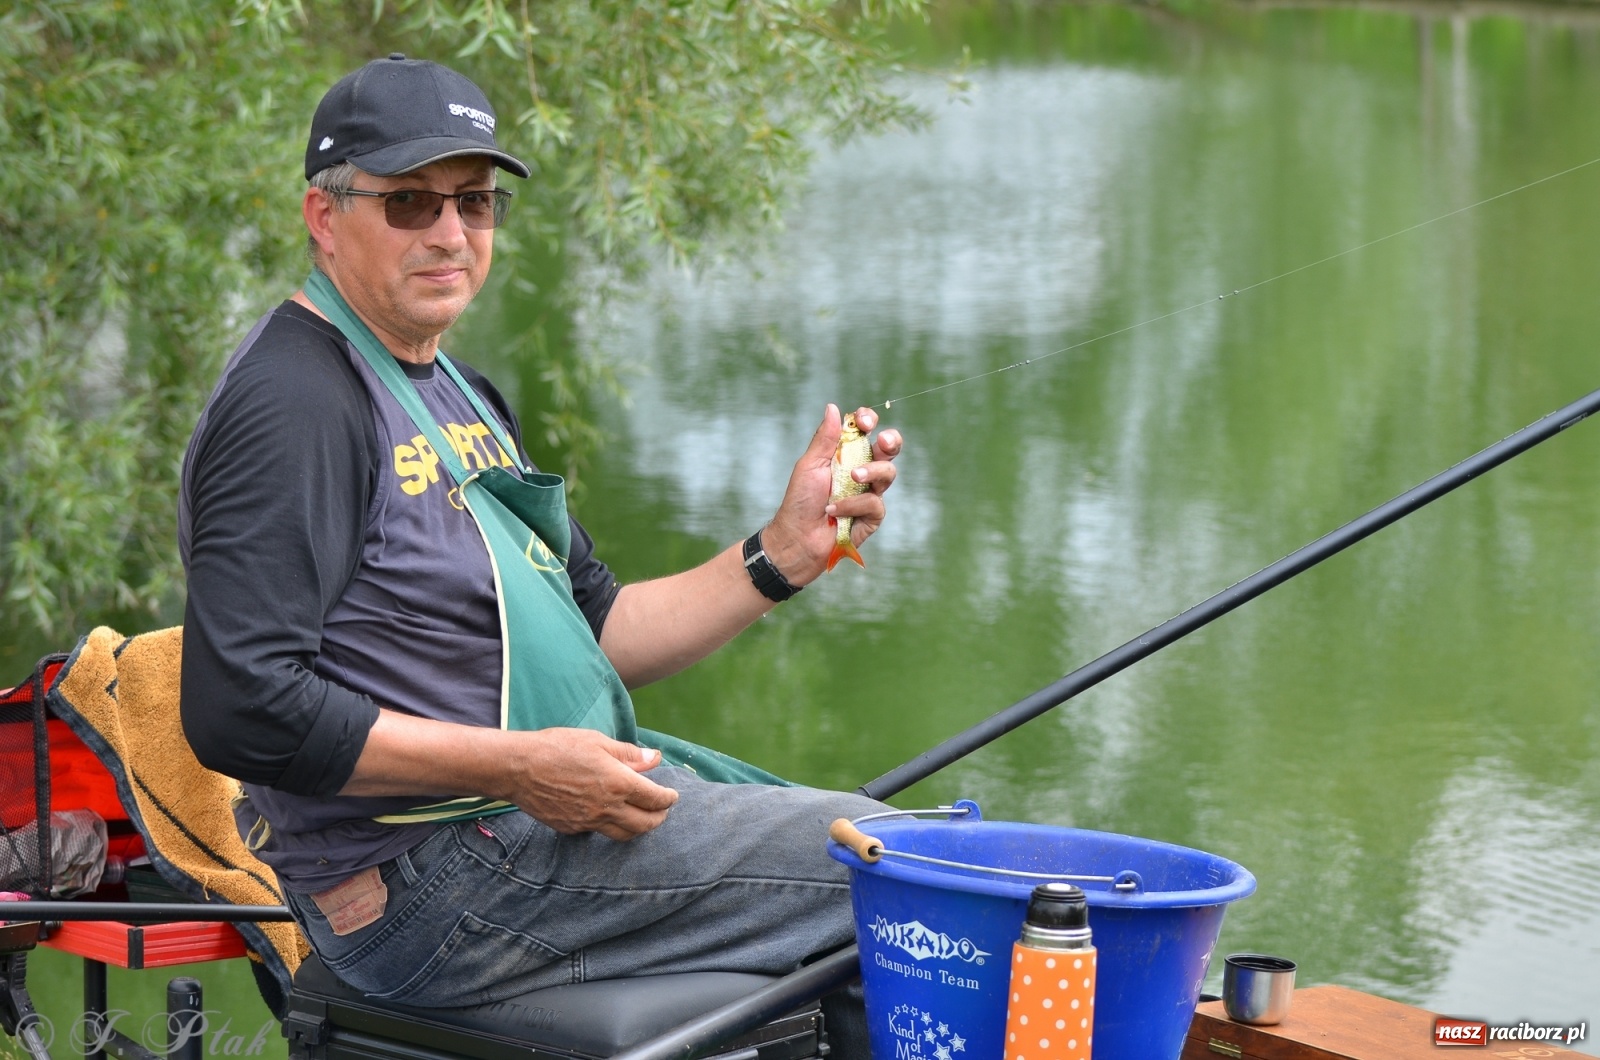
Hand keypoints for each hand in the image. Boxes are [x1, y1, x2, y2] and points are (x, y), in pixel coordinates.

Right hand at [498, 728, 679, 840]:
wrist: (518, 768)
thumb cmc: (557, 747)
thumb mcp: (597, 742)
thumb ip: (629, 754)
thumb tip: (654, 758)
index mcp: (617, 782)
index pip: (654, 798)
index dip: (668, 798)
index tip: (672, 795)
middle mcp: (606, 807)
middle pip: (645, 824)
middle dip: (659, 818)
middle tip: (662, 810)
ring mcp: (588, 821)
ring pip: (624, 835)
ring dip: (638, 828)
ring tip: (641, 817)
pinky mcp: (572, 828)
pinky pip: (598, 832)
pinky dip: (610, 826)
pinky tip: (609, 815)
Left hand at [763, 404, 902, 585]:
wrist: (798, 537)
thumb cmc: (800, 501)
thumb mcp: (810, 465)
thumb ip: (825, 438)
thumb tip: (833, 408)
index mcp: (845, 454)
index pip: (865, 431)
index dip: (868, 421)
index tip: (864, 422)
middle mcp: (861, 471)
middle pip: (888, 449)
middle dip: (891, 441)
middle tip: (883, 442)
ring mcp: (869, 493)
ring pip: (887, 473)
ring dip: (870, 472)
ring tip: (852, 478)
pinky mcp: (872, 516)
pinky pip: (874, 503)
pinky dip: (853, 505)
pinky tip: (835, 511)